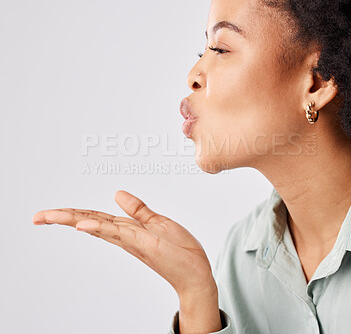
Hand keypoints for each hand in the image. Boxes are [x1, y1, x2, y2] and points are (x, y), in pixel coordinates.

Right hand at [32, 190, 216, 296]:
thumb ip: (137, 210)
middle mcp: (126, 237)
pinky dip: (100, 229)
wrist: (196, 273)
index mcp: (127, 230)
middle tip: (38, 217)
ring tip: (50, 217)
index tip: (50, 213)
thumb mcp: (157, 222)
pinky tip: (84, 225)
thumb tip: (117, 194)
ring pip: (99, 227)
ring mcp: (133, 241)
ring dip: (75, 220)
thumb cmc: (179, 251)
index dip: (73, 214)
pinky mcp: (145, 244)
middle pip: (90, 222)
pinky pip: (120, 234)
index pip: (96, 218)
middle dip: (64, 218)